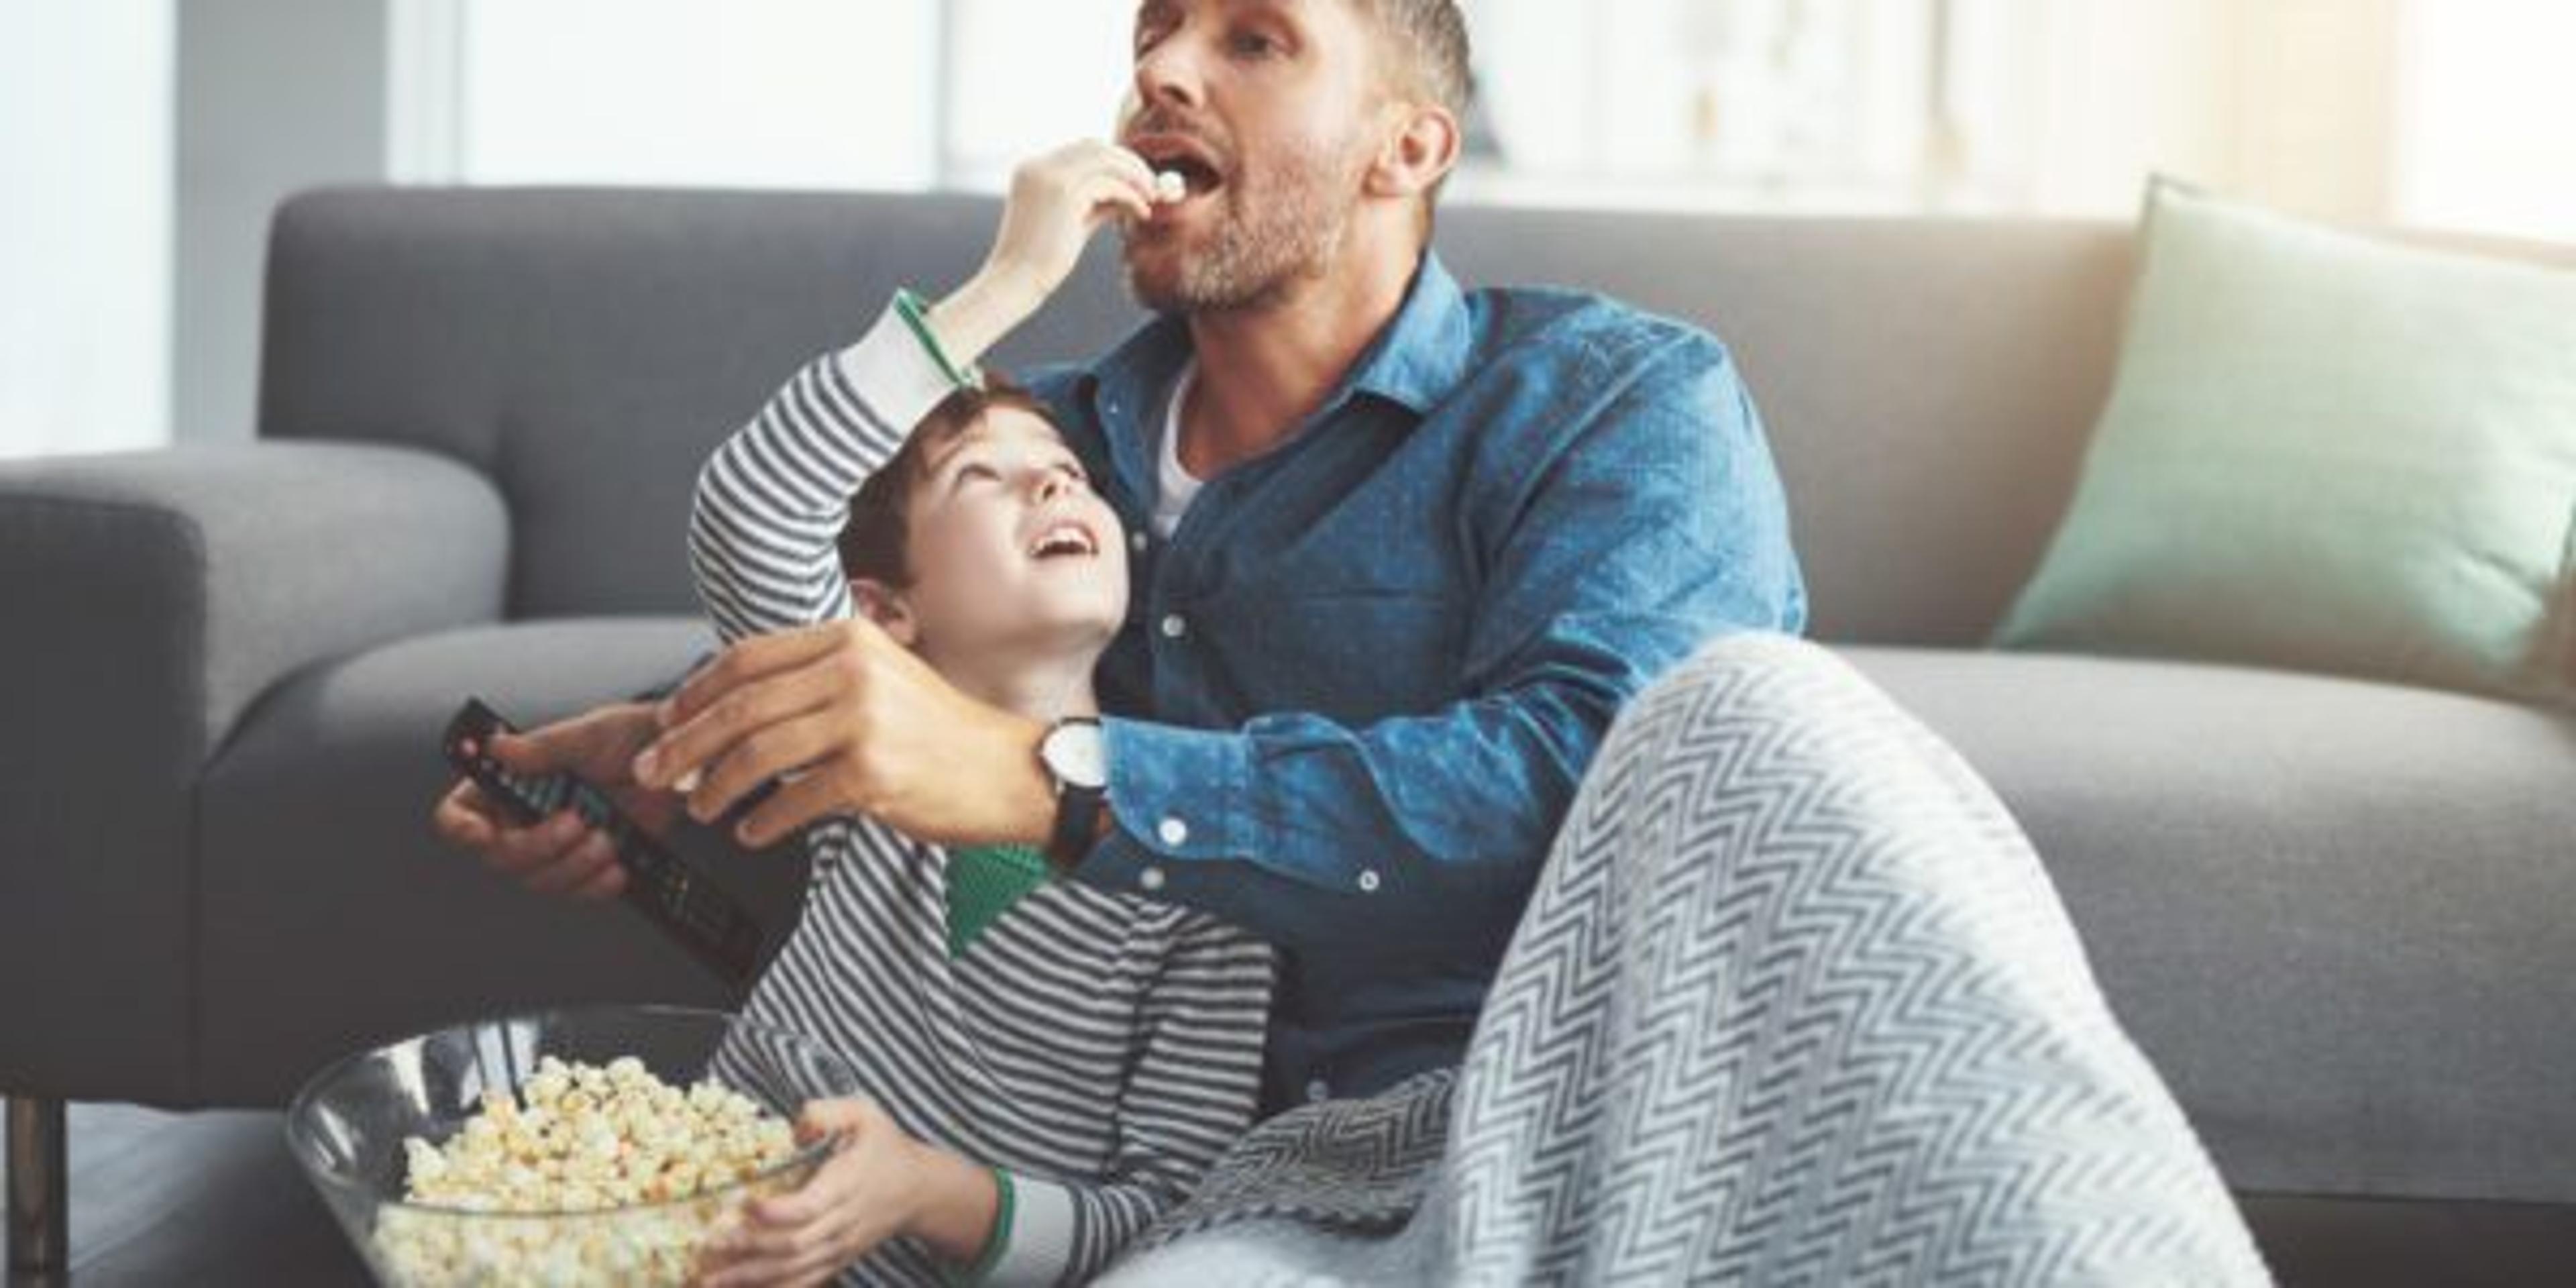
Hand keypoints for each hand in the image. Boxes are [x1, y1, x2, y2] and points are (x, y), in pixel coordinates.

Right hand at [429, 700, 676, 900]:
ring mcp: (555, 846)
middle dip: (537, 846)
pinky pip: (577, 892)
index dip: (460, 828)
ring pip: (539, 879)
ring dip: (573, 866)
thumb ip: (543, 747)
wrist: (680, 763)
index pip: (460, 814)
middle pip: (500, 857)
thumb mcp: (588, 735)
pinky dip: (596, 886)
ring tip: (607, 838)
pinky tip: (618, 867)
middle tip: (575, 822)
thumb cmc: (628, 737)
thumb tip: (496, 747)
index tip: (480, 834)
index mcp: (509, 783)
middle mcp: (524, 818)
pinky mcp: (588, 866)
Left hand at [629, 618, 1055, 849]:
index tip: (665, 721)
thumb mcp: (880, 681)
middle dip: (683, 744)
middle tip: (654, 772)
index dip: (694, 692)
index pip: (746, 658)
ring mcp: (864, 720)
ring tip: (700, 808)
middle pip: (740, 707)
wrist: (1008, 771)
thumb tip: (730, 715)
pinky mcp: (873, 772)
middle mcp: (853, 671)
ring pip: (756, 753)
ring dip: (714, 787)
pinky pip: (793, 799)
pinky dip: (761, 821)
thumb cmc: (940, 734)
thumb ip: (814, 684)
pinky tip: (750, 832)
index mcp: (849, 638)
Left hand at [692, 1098, 997, 1286]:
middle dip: (749, 1249)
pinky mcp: (837, 1260)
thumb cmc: (885, 1147)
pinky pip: (803, 1283)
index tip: (742, 1203)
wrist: (920, 1189)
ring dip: (750, 1278)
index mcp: (846, 1186)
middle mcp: (842, 1223)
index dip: (773, 1212)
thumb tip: (797, 1124)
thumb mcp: (865, 1113)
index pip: (808, 1207)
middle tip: (709, 1246)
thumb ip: (828, 1112)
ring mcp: (840, 1247)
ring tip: (709, 1279)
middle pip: (793, 1246)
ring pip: (794, 1271)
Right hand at [929, 139, 1166, 365]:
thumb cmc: (1039, 261)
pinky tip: (1142, 212)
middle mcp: (1039, 166)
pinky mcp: (1064, 193)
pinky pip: (1109, 184)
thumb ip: (1095, 205)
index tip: (1136, 178)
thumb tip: (1127, 196)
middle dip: (1129, 163)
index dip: (1113, 160)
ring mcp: (1050, 176)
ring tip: (1152, 198)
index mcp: (1032, 170)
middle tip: (1152, 185)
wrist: (1014, 282)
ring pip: (1106, 160)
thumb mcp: (1071, 224)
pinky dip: (1131, 195)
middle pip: (1096, 147)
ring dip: (1134, 176)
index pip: (1081, 150)